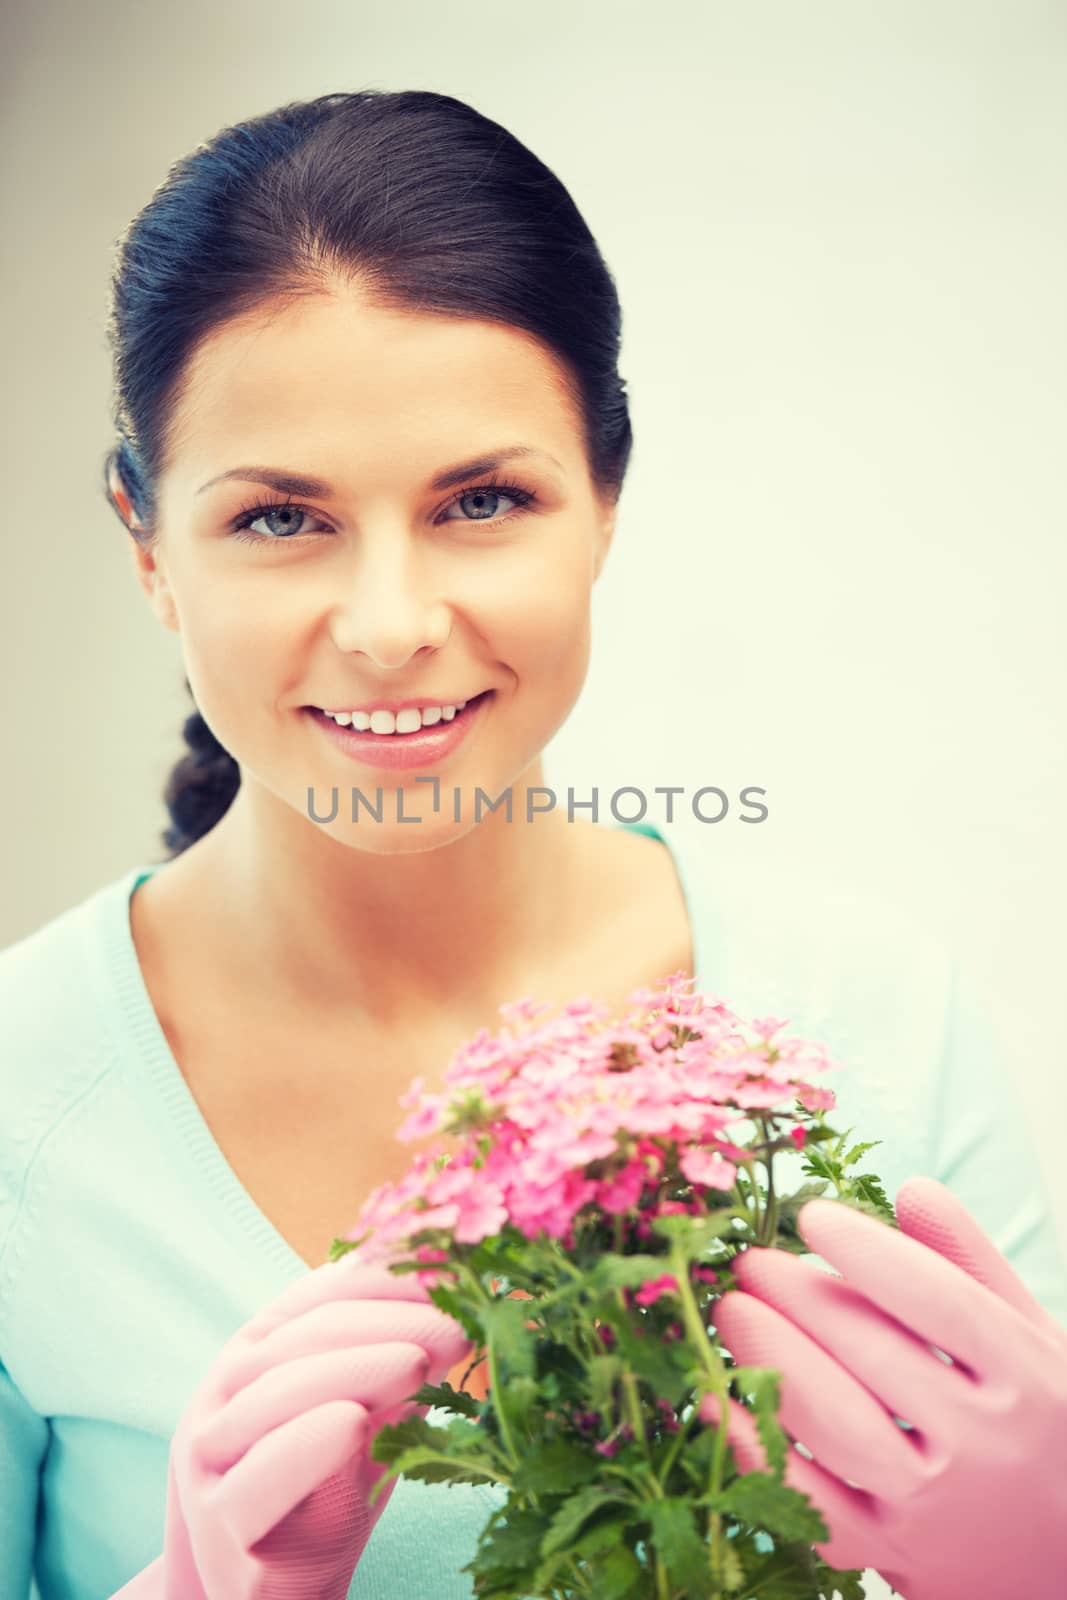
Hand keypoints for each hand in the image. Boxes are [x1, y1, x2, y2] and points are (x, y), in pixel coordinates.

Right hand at [114, 1254, 470, 1598]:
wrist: (282, 1591)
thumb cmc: (329, 1489)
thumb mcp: (368, 1411)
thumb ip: (397, 1355)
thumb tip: (461, 1285)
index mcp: (257, 1349)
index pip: (321, 1294)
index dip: (386, 1278)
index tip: (452, 1274)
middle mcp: (222, 1391)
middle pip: (303, 1337)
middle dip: (385, 1323)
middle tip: (454, 1324)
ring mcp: (208, 1457)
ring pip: (274, 1396)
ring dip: (353, 1371)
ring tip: (417, 1363)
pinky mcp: (215, 1527)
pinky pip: (252, 1483)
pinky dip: (303, 1446)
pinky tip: (352, 1424)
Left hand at [710, 1178, 1066, 1599]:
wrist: (1066, 1558)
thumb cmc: (1040, 1431)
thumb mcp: (1032, 1341)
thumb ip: (972, 1264)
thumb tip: (912, 1189)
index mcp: (1027, 1379)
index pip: (939, 1302)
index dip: (870, 1254)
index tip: (812, 1217)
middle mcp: (984, 1444)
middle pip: (876, 1357)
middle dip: (799, 1300)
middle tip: (750, 1263)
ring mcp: (935, 1508)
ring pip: (838, 1429)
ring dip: (772, 1362)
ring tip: (729, 1312)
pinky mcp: (892, 1557)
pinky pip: (811, 1506)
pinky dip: (757, 1452)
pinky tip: (717, 1401)